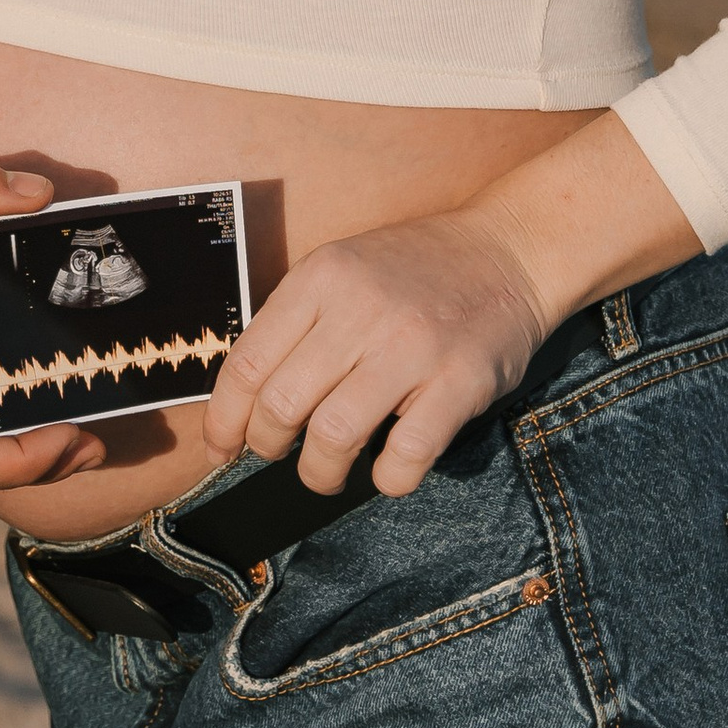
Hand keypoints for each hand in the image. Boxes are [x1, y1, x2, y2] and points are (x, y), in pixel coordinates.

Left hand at [201, 118, 700, 498]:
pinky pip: (405, 455)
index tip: (220, 448)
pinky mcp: (460, 382)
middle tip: (278, 454)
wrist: (508, 250)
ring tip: (326, 473)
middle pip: (280, 404)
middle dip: (267, 446)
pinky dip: (388, 478)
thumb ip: (297, 323)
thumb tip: (244, 399)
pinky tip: (388, 468)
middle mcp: (359, 309)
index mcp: (320, 278)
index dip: (223, 420)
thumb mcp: (343, 270)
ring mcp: (411, 347)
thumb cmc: (416, 270)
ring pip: (333, 435)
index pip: (246, 363)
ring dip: (320, 472)